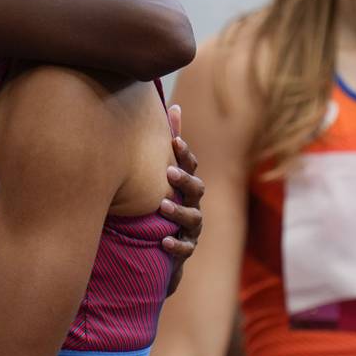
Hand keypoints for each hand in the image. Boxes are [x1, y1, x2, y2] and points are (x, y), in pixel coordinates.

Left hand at [159, 104, 204, 296]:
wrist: (158, 249)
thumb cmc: (160, 203)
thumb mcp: (163, 174)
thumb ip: (168, 142)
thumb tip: (173, 105)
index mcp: (186, 185)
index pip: (190, 166)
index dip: (184, 154)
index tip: (174, 142)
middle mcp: (192, 204)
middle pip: (197, 190)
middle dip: (185, 181)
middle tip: (169, 173)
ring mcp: (191, 228)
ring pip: (193, 219)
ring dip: (179, 212)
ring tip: (163, 207)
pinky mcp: (185, 250)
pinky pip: (185, 248)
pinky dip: (176, 244)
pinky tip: (163, 240)